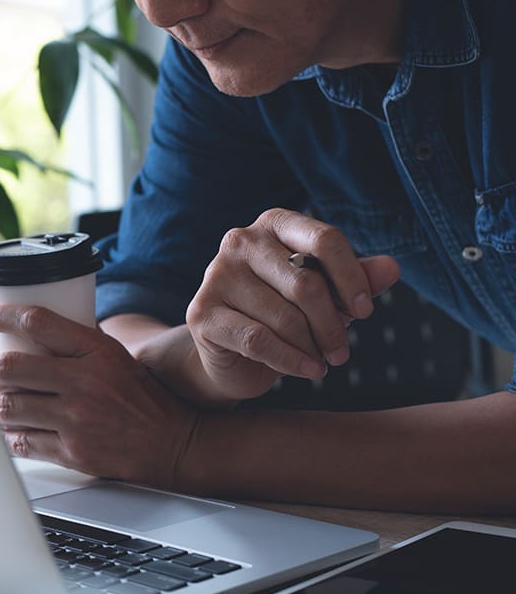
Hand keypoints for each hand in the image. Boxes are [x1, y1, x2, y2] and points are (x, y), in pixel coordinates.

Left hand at [0, 306, 198, 488]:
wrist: (173, 443)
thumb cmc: (144, 397)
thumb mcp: (117, 357)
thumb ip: (79, 344)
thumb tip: (36, 330)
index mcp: (96, 351)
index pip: (37, 322)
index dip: (3, 317)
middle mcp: (83, 382)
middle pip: (10, 368)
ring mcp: (76, 419)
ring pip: (9, 407)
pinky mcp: (72, 452)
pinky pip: (21, 442)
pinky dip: (7, 435)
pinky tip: (7, 429)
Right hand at [185, 208, 399, 400]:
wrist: (232, 355)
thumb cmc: (283, 315)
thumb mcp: (325, 295)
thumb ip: (356, 279)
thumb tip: (391, 269)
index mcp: (274, 223)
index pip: (324, 240)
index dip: (352, 278)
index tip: (366, 311)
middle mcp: (240, 241)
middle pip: (305, 283)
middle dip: (332, 325)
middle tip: (342, 352)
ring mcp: (216, 275)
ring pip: (283, 317)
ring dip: (312, 347)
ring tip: (321, 361)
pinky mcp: (201, 312)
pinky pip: (259, 340)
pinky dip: (291, 360)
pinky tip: (308, 370)